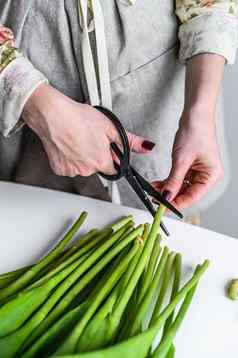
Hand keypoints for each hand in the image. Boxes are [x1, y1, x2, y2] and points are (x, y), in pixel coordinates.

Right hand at [22, 84, 154, 176]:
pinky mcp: (59, 169)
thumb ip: (130, 141)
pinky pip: (69, 166)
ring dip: (82, 157)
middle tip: (89, 138)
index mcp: (101, 161)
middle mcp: (87, 170)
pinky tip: (68, 145)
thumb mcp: (110, 126)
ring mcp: (72, 171)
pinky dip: (69, 158)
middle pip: (97, 167)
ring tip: (77, 139)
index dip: (111, 157)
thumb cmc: (78, 118)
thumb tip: (146, 147)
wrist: (51, 115)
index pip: (114, 168)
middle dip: (96, 155)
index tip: (105, 148)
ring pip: (82, 167)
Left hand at [153, 110, 223, 209]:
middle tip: (156, 199)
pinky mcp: (192, 165)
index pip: (193, 196)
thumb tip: (167, 196)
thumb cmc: (196, 131)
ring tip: (154, 190)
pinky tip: (159, 184)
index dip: (178, 203)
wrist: (195, 114)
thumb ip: (173, 181)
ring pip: (182, 186)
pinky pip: (180, 178)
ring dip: (168, 188)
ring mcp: (200, 170)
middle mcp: (207, 174)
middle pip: (188, 192)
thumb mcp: (181, 160)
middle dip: (171, 195)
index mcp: (211, 175)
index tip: (164, 207)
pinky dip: (169, 181)